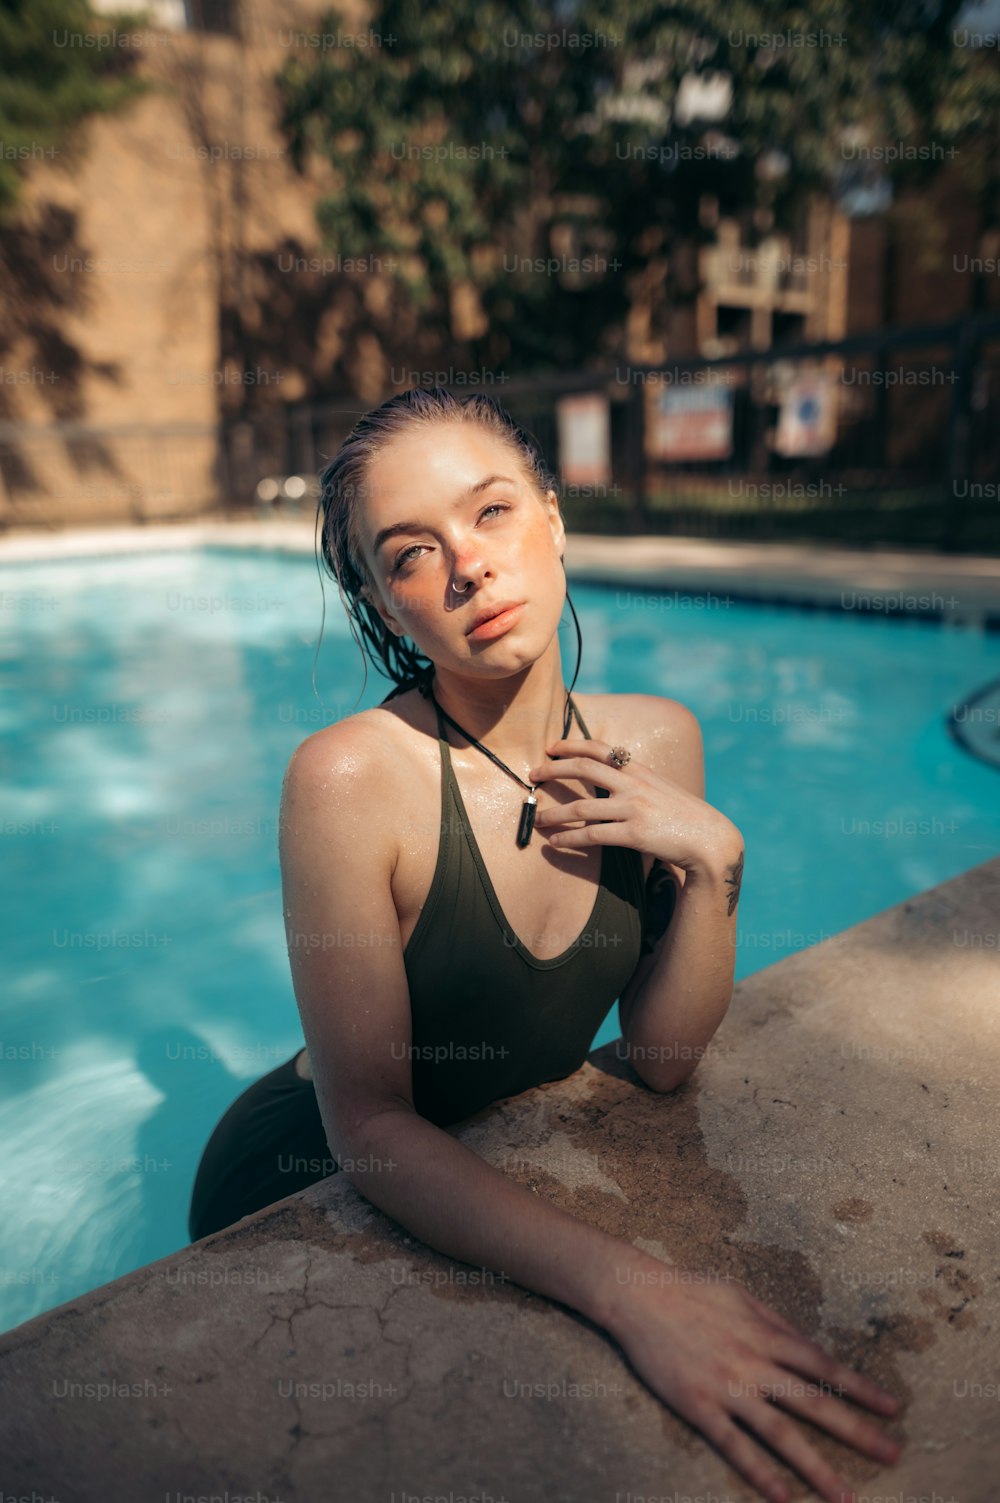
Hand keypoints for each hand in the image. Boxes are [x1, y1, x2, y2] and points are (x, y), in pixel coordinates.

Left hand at [528, 737, 741, 873]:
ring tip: (538, 819)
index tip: (552, 747)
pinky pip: (592, 835)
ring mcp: (634, 808)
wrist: (711, 840)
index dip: (572, 745)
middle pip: (585, 768)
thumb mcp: (661, 790)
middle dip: (554, 769)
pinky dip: (570, 838)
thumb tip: (611, 785)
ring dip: (555, 813)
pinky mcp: (634, 834)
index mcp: (640, 771)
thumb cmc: (685, 817)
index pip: (600, 748)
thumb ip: (636, 784)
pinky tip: (556, 842)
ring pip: (582, 806)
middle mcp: (635, 784)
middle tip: (533, 774)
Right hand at [606, 1272, 900, 1502]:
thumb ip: (775, 1322)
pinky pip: (734, 1446)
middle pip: (814, 1402)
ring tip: (846, 1497)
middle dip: (857, 1431)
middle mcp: (753, 1363)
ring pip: (780, 1434)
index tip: (892, 1408)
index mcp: (765, 1334)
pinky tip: (783, 1499)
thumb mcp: (740, 1296)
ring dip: (816, 1468)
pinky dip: (760, 1474)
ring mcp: (727, 1387)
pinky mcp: (697, 1406)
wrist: (639, 1295)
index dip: (860, 1387)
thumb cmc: (690, 1290)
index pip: (823, 1364)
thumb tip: (809, 1347)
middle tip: (892, 1455)